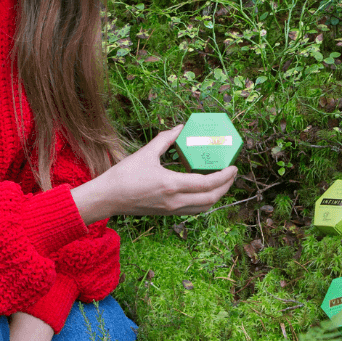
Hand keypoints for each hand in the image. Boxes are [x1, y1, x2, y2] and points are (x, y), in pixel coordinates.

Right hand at [71, 125, 237, 223]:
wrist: (108, 198)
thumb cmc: (124, 175)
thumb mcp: (146, 153)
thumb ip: (165, 139)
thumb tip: (180, 128)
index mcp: (171, 184)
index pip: (207, 183)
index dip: (225, 176)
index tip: (233, 166)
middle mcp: (175, 200)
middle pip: (211, 198)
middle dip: (226, 186)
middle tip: (231, 173)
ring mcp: (172, 209)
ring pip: (204, 207)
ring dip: (217, 195)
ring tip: (221, 182)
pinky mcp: (167, 213)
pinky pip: (194, 210)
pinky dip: (204, 201)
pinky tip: (204, 190)